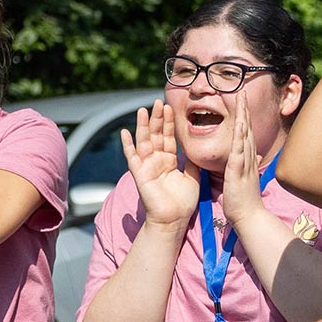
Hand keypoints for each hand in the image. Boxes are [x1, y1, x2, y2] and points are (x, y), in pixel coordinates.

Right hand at [119, 99, 198, 229]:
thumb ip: (191, 161)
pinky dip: (127, 145)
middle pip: (156, 135)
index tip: (171, 107)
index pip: (168, 137)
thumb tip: (196, 149)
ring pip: (144, 141)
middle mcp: (156, 161)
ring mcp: (146, 166)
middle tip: (159, 101)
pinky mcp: (139, 174)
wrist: (174, 220)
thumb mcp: (192, 177)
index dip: (169, 123)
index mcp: (168, 161)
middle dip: (157, 119)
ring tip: (143, 110)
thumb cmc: (183, 202)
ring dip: (143, 126)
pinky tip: (124, 132)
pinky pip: (132, 157)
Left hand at [219, 93, 268, 226]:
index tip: (242, 101)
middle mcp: (249, 157)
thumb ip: (250, 165)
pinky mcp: (239, 170)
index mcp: (248, 159)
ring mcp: (245, 163)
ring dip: (243, 116)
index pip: (247, 133)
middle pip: (248, 128)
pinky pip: (240, 150)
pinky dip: (240, 136)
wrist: (249, 216)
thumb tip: (257, 156)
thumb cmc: (245, 200)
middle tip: (242, 91)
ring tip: (241, 99)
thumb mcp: (246, 178)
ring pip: (245, 134)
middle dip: (245, 109)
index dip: (245, 116)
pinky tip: (240, 125)